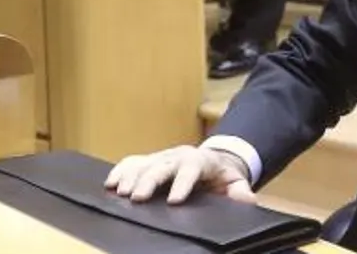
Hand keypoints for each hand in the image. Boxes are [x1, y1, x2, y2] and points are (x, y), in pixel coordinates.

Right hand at [105, 146, 255, 205]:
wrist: (212, 159)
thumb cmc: (220, 175)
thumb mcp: (235, 181)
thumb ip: (240, 190)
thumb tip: (246, 200)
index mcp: (200, 161)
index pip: (191, 170)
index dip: (183, 184)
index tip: (174, 200)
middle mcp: (178, 156)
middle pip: (162, 166)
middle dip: (149, 181)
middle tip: (137, 198)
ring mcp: (161, 157)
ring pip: (144, 163)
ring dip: (130, 176)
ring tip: (118, 192)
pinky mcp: (149, 160)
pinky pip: (132, 162)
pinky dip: (120, 171)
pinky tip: (109, 184)